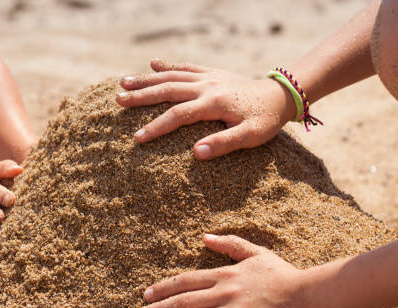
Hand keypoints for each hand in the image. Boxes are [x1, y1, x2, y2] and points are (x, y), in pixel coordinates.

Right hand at [116, 59, 295, 159]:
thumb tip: (196, 154)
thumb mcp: (250, 136)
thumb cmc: (265, 120)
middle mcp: (206, 86)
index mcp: (213, 103)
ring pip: (172, 75)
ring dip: (147, 79)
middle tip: (118, 101)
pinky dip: (168, 65)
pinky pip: (186, 66)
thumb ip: (223, 143)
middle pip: (167, 89)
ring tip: (123, 82)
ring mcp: (208, 77)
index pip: (178, 115)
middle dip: (141, 96)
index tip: (137, 138)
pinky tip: (152, 64)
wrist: (280, 95)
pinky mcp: (212, 73)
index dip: (156, 127)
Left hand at [134, 234, 310, 307]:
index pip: (186, 281)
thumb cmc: (281, 274)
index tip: (145, 296)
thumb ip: (229, 244)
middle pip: (183, 301)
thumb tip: (204, 237)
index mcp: (224, 274)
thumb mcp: (255, 252)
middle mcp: (224, 292)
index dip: (163, 288)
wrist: (307, 294)